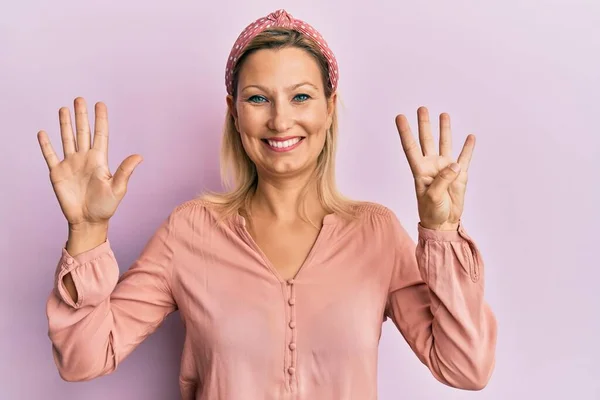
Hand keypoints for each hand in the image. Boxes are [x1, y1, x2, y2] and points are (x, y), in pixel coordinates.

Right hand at [37, 97, 142, 227]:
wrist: (88, 221)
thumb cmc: (105, 207)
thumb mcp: (117, 188)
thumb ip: (125, 171)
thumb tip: (139, 156)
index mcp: (100, 160)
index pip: (100, 134)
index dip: (100, 119)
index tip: (100, 104)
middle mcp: (85, 159)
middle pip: (83, 132)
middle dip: (81, 116)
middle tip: (80, 99)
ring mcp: (71, 164)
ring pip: (67, 139)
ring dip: (65, 124)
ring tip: (64, 108)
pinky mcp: (57, 173)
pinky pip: (50, 155)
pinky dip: (46, 144)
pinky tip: (43, 133)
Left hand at [395, 106, 474, 230]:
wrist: (444, 223)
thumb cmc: (431, 212)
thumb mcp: (432, 197)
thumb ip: (443, 180)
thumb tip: (454, 165)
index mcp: (420, 170)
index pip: (411, 147)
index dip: (405, 132)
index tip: (400, 117)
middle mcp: (432, 166)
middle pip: (427, 141)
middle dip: (424, 124)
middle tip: (422, 108)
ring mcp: (446, 169)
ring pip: (445, 144)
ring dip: (444, 130)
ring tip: (444, 115)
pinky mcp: (460, 175)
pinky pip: (464, 158)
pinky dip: (468, 147)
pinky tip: (470, 137)